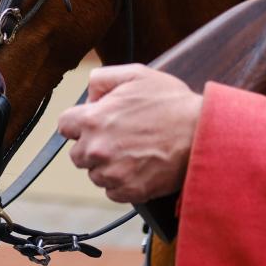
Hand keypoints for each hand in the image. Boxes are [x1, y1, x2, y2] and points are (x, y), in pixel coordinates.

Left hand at [57, 64, 201, 203]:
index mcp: (93, 120)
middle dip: (92, 145)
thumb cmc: (171, 103)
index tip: (92, 122)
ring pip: (94, 174)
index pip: (64, 125)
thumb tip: (89, 95)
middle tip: (117, 137)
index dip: (79, 122)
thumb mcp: (135, 74)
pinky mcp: (129, 192)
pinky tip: (138, 166)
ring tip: (132, 151)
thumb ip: (102, 78)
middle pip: (77, 153)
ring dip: (107, 165)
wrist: (202, 134)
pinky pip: (112, 191)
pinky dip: (121, 182)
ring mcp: (112, 174)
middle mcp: (97, 150)